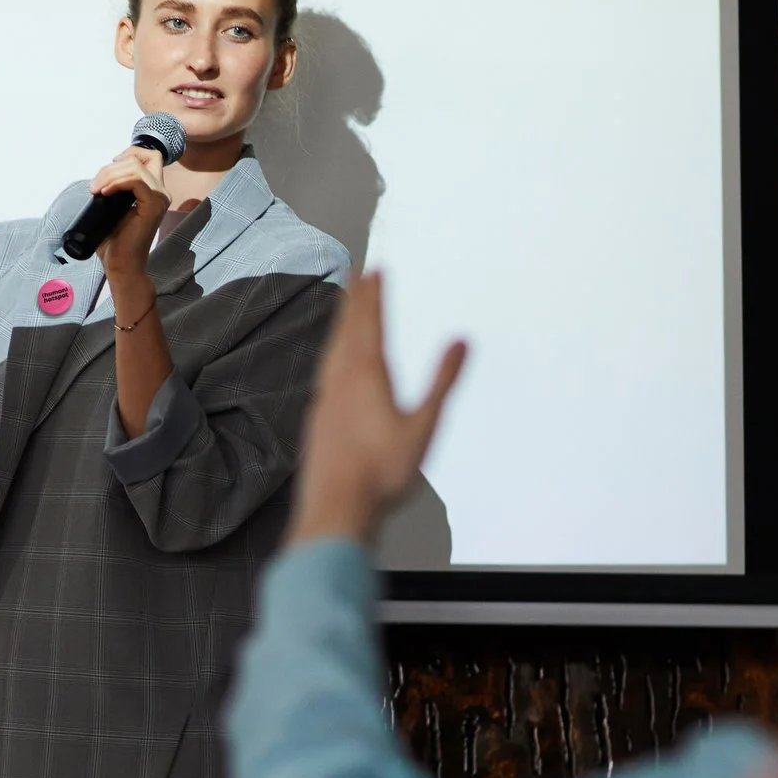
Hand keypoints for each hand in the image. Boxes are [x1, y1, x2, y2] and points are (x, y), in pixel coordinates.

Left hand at [88, 146, 170, 283]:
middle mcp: (161, 192)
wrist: (120, 264)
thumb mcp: (111, 207)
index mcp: (153, 190)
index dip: (129, 153)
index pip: (150, 156)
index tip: (108, 167)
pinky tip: (104, 192)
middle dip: (111, 167)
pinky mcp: (154, 206)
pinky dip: (117, 182)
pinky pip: (136, 181)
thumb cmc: (114, 241)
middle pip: (140, 159)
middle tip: (94, 186)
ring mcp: (160, 198)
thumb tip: (101, 176)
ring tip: (95, 190)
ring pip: (136, 168)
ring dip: (110, 174)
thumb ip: (114, 189)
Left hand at [290, 272, 466, 545]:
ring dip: (340, 325)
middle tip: (356, 276)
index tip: (374, 270)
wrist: (336, 506)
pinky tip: (334, 364)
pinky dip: (332, 354)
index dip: (373, 296)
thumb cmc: (382, 472)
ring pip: (332, 350)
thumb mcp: (423, 427)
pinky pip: (325, 372)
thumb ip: (442, 382)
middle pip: (347, 331)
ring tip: (345, 310)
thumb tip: (460, 344)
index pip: (370, 324)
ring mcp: (325, 399)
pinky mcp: (318, 418)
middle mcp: (340, 381)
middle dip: (354, 301)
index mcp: (367, 376)